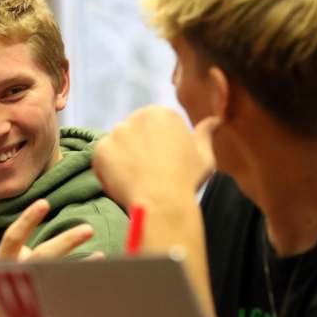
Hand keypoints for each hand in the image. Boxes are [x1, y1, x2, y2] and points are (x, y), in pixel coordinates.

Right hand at [0, 199, 97, 316]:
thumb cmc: (1, 306)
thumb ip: (16, 260)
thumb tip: (33, 239)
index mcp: (1, 268)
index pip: (12, 239)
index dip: (28, 220)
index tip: (44, 203)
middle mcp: (13, 284)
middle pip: (42, 256)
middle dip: (65, 241)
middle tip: (87, 229)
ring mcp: (28, 303)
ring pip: (56, 278)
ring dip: (81, 265)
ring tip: (101, 255)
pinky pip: (66, 300)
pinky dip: (82, 288)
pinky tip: (95, 282)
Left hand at [92, 105, 218, 208]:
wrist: (162, 202)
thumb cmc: (186, 180)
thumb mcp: (204, 156)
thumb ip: (205, 134)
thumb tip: (214, 120)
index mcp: (163, 113)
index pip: (153, 126)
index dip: (158, 147)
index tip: (163, 163)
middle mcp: (138, 116)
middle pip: (134, 132)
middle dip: (138, 148)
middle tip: (148, 172)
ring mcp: (117, 132)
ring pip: (118, 144)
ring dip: (123, 157)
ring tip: (137, 179)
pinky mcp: (101, 149)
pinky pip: (102, 158)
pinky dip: (109, 170)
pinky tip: (124, 182)